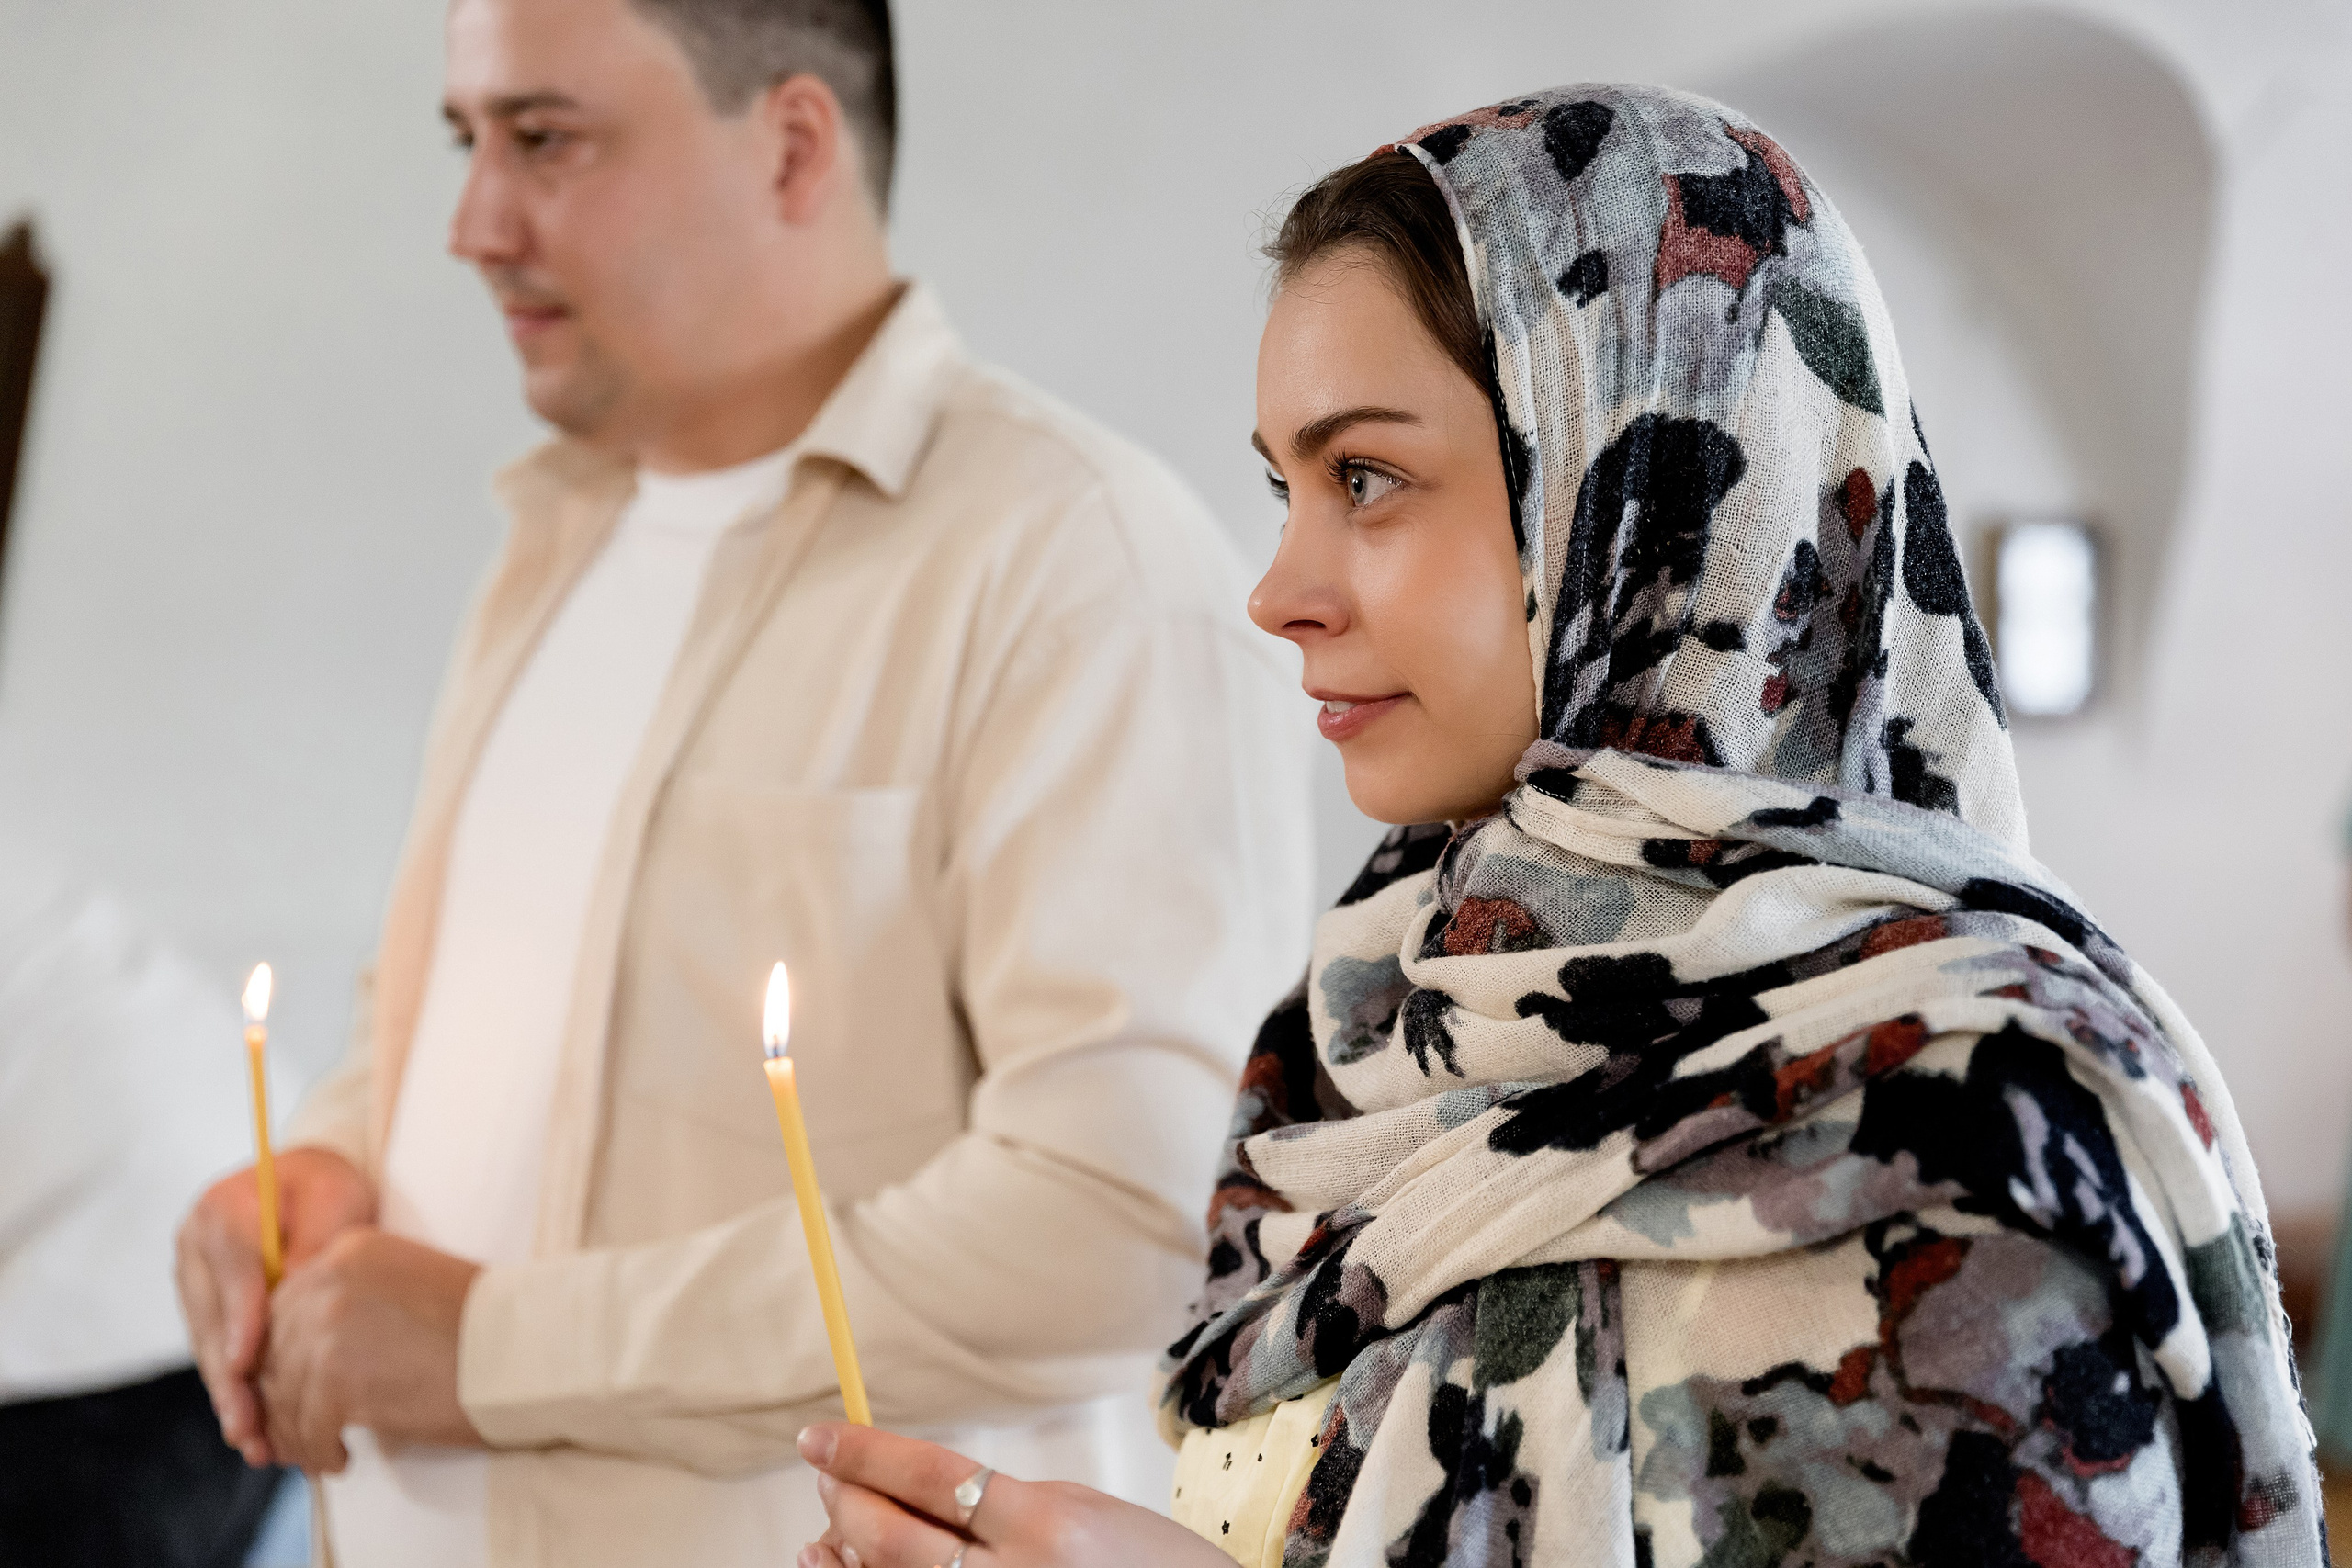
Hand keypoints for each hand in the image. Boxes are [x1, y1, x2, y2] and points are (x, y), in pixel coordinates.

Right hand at [176, 1147, 375, 1464]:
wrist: (309, 1183)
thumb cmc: (330, 1189)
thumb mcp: (334, 1205)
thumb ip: (314, 1249)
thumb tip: (298, 1305)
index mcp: (225, 1208)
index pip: (232, 1267)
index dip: (239, 1318)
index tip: (243, 1363)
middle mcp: (195, 1246)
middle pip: (211, 1319)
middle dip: (229, 1378)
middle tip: (247, 1425)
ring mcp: (194, 1279)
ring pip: (208, 1345)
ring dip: (229, 1395)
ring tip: (252, 1440)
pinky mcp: (203, 1305)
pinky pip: (216, 1351)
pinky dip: (234, 1388)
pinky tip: (250, 1428)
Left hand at [257, 1227, 484, 1472]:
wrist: (526, 1348)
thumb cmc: (483, 1326)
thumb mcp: (410, 1286)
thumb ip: (355, 1302)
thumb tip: (307, 1355)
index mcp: (350, 1251)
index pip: (284, 1307)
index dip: (283, 1356)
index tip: (295, 1390)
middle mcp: (330, 1281)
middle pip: (273, 1351)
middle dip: (280, 1398)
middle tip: (300, 1433)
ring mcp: (329, 1329)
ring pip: (283, 1395)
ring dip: (296, 1433)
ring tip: (320, 1453)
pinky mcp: (338, 1380)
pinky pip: (307, 1428)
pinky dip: (317, 1451)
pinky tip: (343, 1459)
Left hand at [795, 1422, 1228, 1567]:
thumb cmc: (1147, 1565)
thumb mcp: (1080, 1510)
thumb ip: (999, 1505)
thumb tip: (908, 1492)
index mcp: (1047, 1525)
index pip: (929, 1477)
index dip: (863, 1454)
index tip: (815, 1437)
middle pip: (892, 1538)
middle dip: (844, 1499)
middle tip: (824, 1474)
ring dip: (842, 1551)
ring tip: (823, 1526)